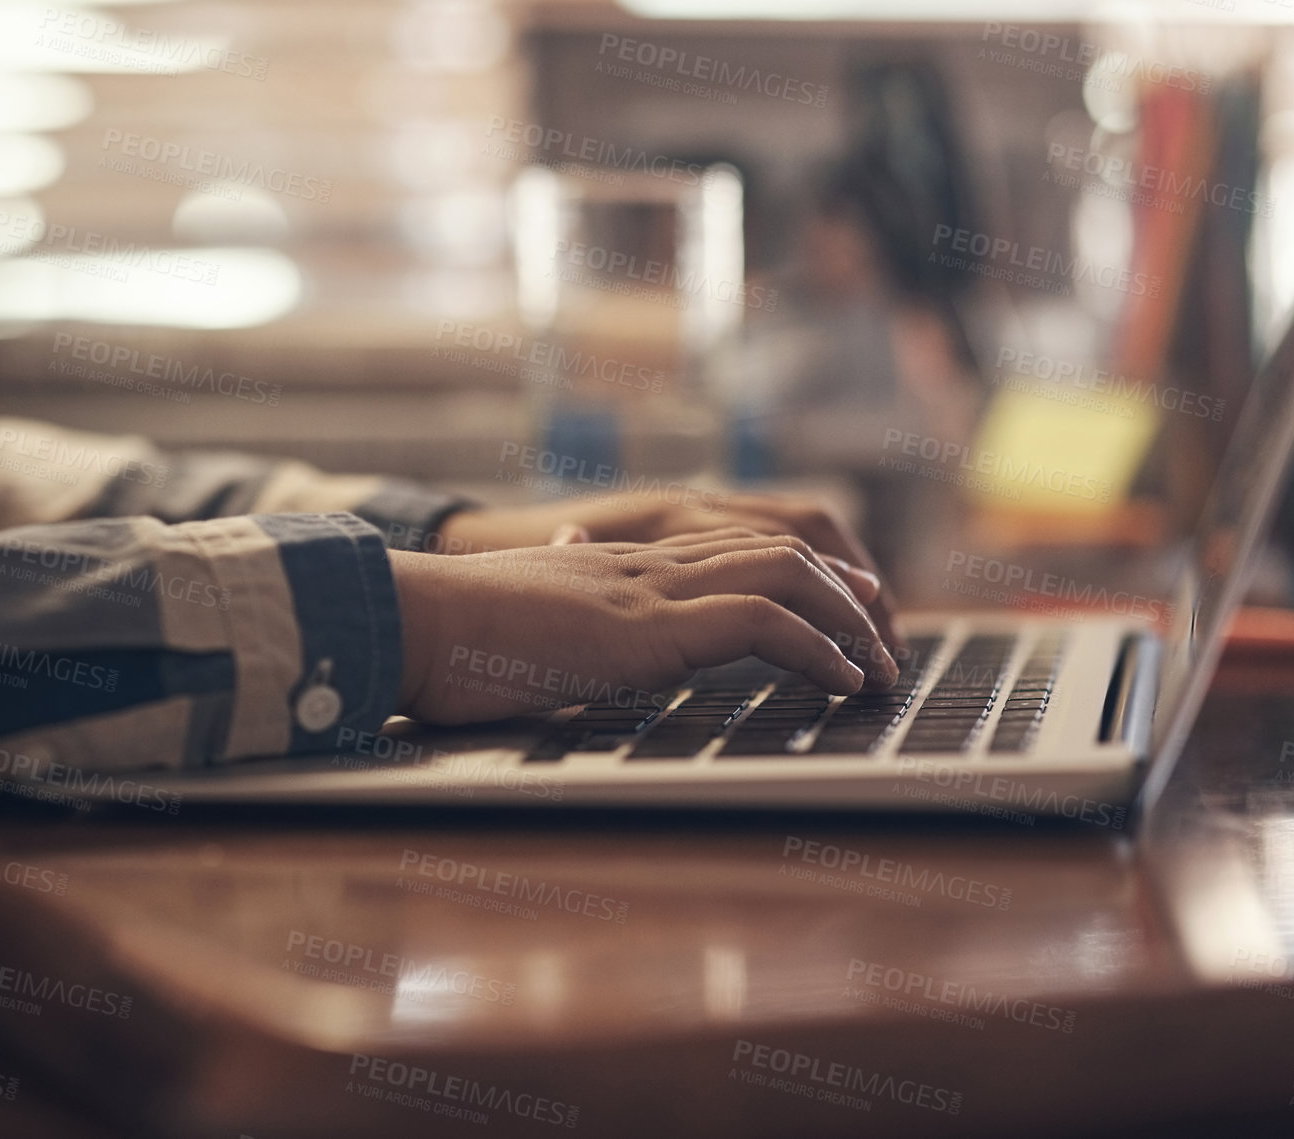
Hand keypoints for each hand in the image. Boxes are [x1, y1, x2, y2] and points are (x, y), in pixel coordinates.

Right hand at [387, 531, 897, 725]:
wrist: (405, 620)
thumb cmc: (447, 638)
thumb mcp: (525, 633)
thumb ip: (562, 631)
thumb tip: (571, 650)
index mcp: (622, 568)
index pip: (736, 551)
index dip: (803, 576)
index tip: (845, 613)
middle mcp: (647, 564)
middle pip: (779, 548)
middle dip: (847, 593)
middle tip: (887, 640)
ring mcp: (649, 588)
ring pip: (785, 571)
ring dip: (849, 621)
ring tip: (884, 668)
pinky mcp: (646, 627)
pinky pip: (761, 621)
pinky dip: (818, 648)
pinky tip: (846, 680)